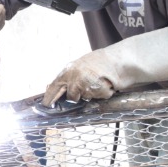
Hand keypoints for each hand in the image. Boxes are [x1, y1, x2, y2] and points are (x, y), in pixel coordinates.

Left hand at [42, 28, 167, 105]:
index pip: (53, 86)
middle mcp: (73, 76)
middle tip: (76, 98)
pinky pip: (98, 97)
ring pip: (84, 98)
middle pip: (68, 96)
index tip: (45, 106)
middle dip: (70, 99)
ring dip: (93, 94)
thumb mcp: (83, 66)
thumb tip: (63, 90)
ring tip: (101, 83)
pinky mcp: (94, 89)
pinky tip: (108, 84)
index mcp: (69, 69)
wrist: (121, 60)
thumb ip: (73, 77)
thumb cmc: (105, 63)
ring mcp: (83, 83)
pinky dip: (104, 93)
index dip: (49, 97)